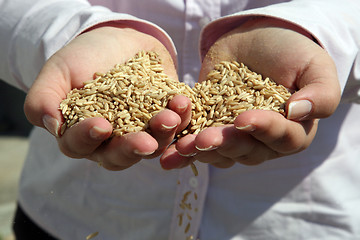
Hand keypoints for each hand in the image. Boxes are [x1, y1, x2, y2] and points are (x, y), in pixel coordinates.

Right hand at [24, 25, 191, 169]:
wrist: (119, 42)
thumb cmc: (84, 58)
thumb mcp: (58, 71)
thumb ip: (44, 99)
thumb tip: (52, 127)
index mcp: (81, 134)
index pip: (79, 146)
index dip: (87, 139)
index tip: (100, 125)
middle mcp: (111, 141)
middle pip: (119, 157)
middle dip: (132, 149)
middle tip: (145, 142)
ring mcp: (140, 133)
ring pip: (152, 147)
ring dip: (163, 136)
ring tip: (171, 117)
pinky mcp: (164, 121)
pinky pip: (176, 129)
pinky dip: (182, 119)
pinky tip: (182, 104)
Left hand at [160, 17, 340, 168]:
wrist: (256, 39)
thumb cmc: (291, 52)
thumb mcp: (314, 66)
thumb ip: (320, 93)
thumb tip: (299, 112)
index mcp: (292, 130)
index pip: (282, 138)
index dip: (264, 130)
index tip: (244, 118)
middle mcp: (263, 140)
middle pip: (247, 151)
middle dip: (225, 144)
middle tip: (204, 139)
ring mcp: (234, 135)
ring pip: (219, 153)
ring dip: (199, 152)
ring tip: (181, 147)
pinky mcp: (209, 125)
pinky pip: (196, 142)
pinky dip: (181, 149)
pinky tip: (166, 153)